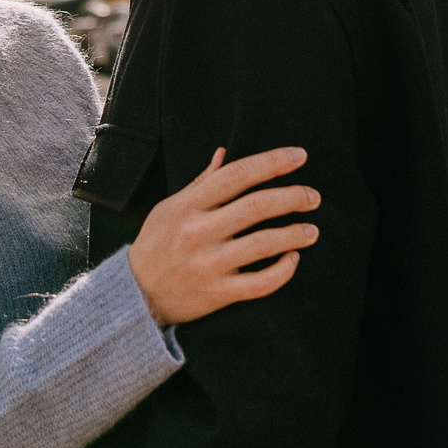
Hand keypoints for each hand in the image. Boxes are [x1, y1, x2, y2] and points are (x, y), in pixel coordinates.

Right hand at [126, 146, 317, 326]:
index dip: (271, 162)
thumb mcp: (169, 207)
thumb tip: (224, 153)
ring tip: (312, 229)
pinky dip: (282, 270)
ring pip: (263, 244)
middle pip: (256, 206)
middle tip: (313, 196)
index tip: (299, 156)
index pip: (237, 175)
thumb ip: (200, 183)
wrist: (134, 293)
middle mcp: (199, 232)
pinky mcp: (217, 293)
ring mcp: (209, 264)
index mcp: (188, 205)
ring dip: (294, 234)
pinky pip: (260, 283)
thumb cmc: (155, 245)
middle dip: (292, 197)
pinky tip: (293, 259)